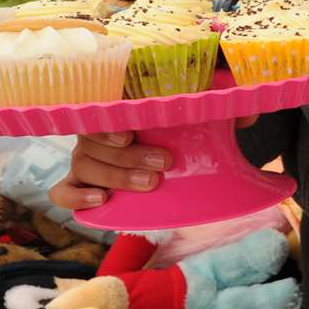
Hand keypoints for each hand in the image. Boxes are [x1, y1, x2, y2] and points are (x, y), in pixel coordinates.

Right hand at [47, 117, 256, 209]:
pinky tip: (99, 202)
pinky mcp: (81, 182)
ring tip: (149, 183)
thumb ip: (224, 110)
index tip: (131, 135)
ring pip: (83, 164)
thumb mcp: (206, 116)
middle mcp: (100, 129)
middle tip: (162, 166)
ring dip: (115, 176)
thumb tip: (247, 112)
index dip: (109, 124)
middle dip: (127, 158)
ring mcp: (87, 156)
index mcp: (122, 106)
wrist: (175, 153)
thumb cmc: (182, 127)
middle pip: (94, 141)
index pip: (100, 108)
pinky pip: (62, 190)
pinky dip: (75, 196)